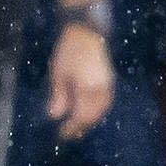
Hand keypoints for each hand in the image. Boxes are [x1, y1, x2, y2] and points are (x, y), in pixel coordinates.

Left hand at [47, 22, 114, 141]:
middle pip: (93, 116)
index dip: (71, 127)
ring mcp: (108, 85)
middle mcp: (101, 90)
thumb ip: (59, 96)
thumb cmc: (69, 51)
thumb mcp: (59, 73)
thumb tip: (55, 116)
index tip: (61, 134)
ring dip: (90, 121)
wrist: (87, 31)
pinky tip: (88, 113)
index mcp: (88, 89)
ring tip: (77, 126)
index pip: (80, 116)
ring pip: (101, 111)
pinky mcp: (110, 81)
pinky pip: (105, 103)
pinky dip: (97, 112)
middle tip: (68, 134)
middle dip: (81, 127)